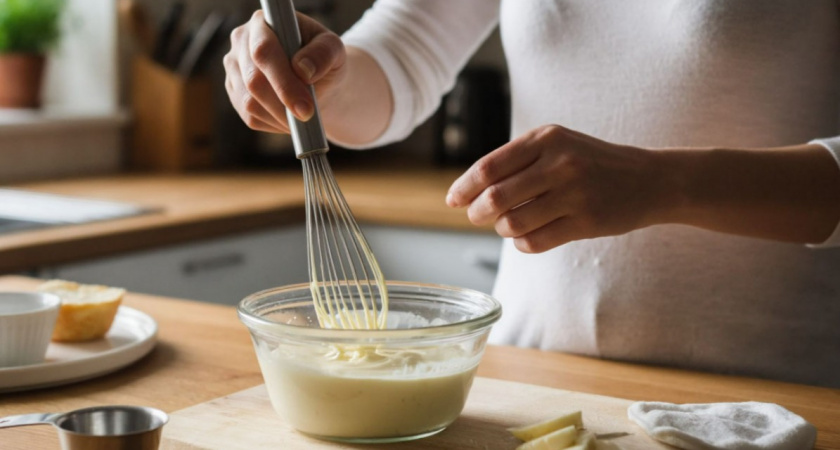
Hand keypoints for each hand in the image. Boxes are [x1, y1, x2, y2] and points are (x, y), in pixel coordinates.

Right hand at [223, 10, 345, 132]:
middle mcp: (241, 43)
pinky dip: (275, 123)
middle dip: (284, 104)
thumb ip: (323, 53)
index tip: (306, 106)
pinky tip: (291, 118)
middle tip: (308, 117)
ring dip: (281, 117)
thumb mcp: (333, 48)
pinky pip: (251, 117)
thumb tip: (303, 69)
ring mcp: (234, 69)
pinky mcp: (235, 93)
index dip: (284, 82)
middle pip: (254, 81)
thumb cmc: (323, 58)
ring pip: (250, 103)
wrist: (316, 77)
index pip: (263, 52)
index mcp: (262, 23)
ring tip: (304, 117)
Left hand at [446, 125, 668, 252]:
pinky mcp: (586, 222)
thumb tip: (467, 191)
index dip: (464, 187)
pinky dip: (522, 243)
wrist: (648, 179)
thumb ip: (515, 161)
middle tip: (478, 216)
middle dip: (478, 212)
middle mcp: (559, 163)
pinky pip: (534, 242)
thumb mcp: (556, 145)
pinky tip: (528, 236)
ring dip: (503, 229)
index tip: (452, 200)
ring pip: (513, 223)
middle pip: (496, 198)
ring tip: (510, 224)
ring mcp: (574, 194)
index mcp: (546, 138)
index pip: (489, 167)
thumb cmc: (590, 162)